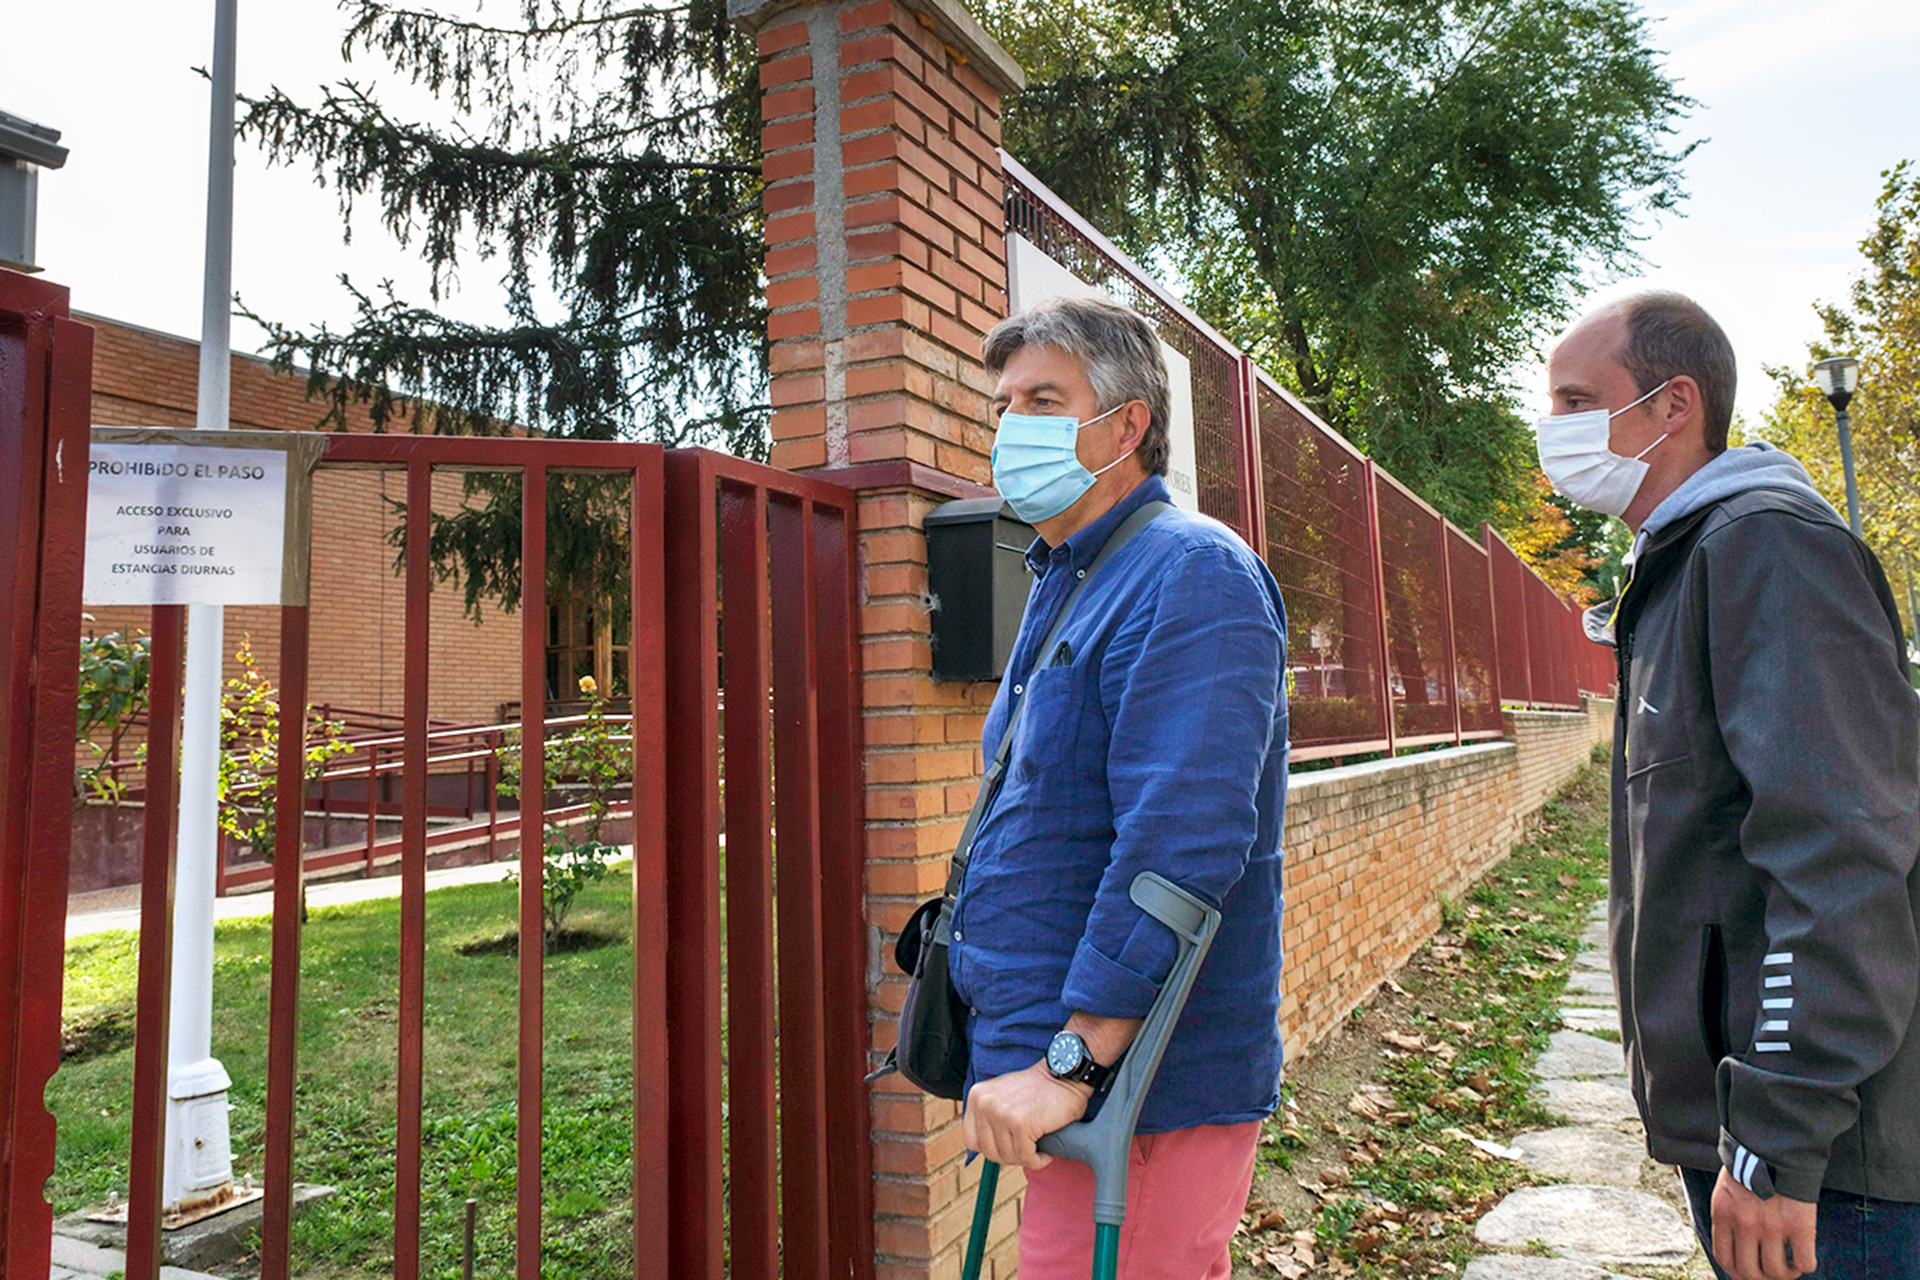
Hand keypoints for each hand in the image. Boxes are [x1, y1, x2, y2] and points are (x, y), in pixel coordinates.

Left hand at [961, 1061, 1092, 1169]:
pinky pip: (1025, 1156)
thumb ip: (989, 1116)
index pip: (971, 1140)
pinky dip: (1037, 1160)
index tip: (1007, 1149)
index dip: (990, 1149)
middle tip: (1027, 1152)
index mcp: (976, 1096)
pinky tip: (1044, 1154)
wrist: (1064, 1076)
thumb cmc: (1039, 1090)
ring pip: (1007, 1156)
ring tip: (1037, 1150)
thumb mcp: (1003, 1096)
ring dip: (1025, 1159)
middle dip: (1010, 1157)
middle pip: (988, 1151)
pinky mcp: (1020, 1124)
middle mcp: (984, 1103)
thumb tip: (987, 1148)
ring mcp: (1001, 1113)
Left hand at [1711, 1166, 1816, 1279]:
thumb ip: (1727, 1216)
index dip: (1737, 1273)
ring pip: (1777, 1271)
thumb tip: (1734, 1247)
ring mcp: (1772, 1227)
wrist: (1776, 1145)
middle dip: (1760, 1278)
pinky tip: (1803, 1258)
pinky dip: (1805, 1265)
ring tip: (1789, 1266)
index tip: (1747, 1274)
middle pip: (1750, 1271)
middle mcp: (1745, 1225)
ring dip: (1784, 1274)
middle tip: (1770, 1273)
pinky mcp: (1800, 1225)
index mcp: (1723, 1215)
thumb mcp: (1725, 1189)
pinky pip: (1805, 1261)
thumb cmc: (1751, 1166)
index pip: (1724, 1259)